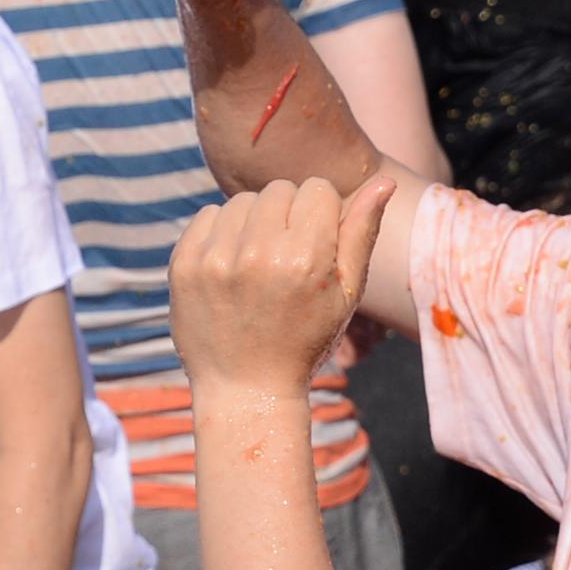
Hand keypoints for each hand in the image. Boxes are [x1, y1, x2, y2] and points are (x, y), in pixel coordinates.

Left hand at [171, 175, 394, 397]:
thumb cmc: (306, 341)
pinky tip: (232, 267)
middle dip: (288, 215)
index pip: (317, 189)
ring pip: (243, 200)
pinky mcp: (185, 264)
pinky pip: (209, 215)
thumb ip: (361, 233)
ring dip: (253, 222)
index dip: (321, 215)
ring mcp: (217, 258)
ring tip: (258, 264)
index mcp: (305, 257)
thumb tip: (384, 180)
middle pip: (279, 190)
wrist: (246, 388)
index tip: (315, 247)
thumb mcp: (346, 294)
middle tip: (286, 260)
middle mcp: (259, 252)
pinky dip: (222, 233)